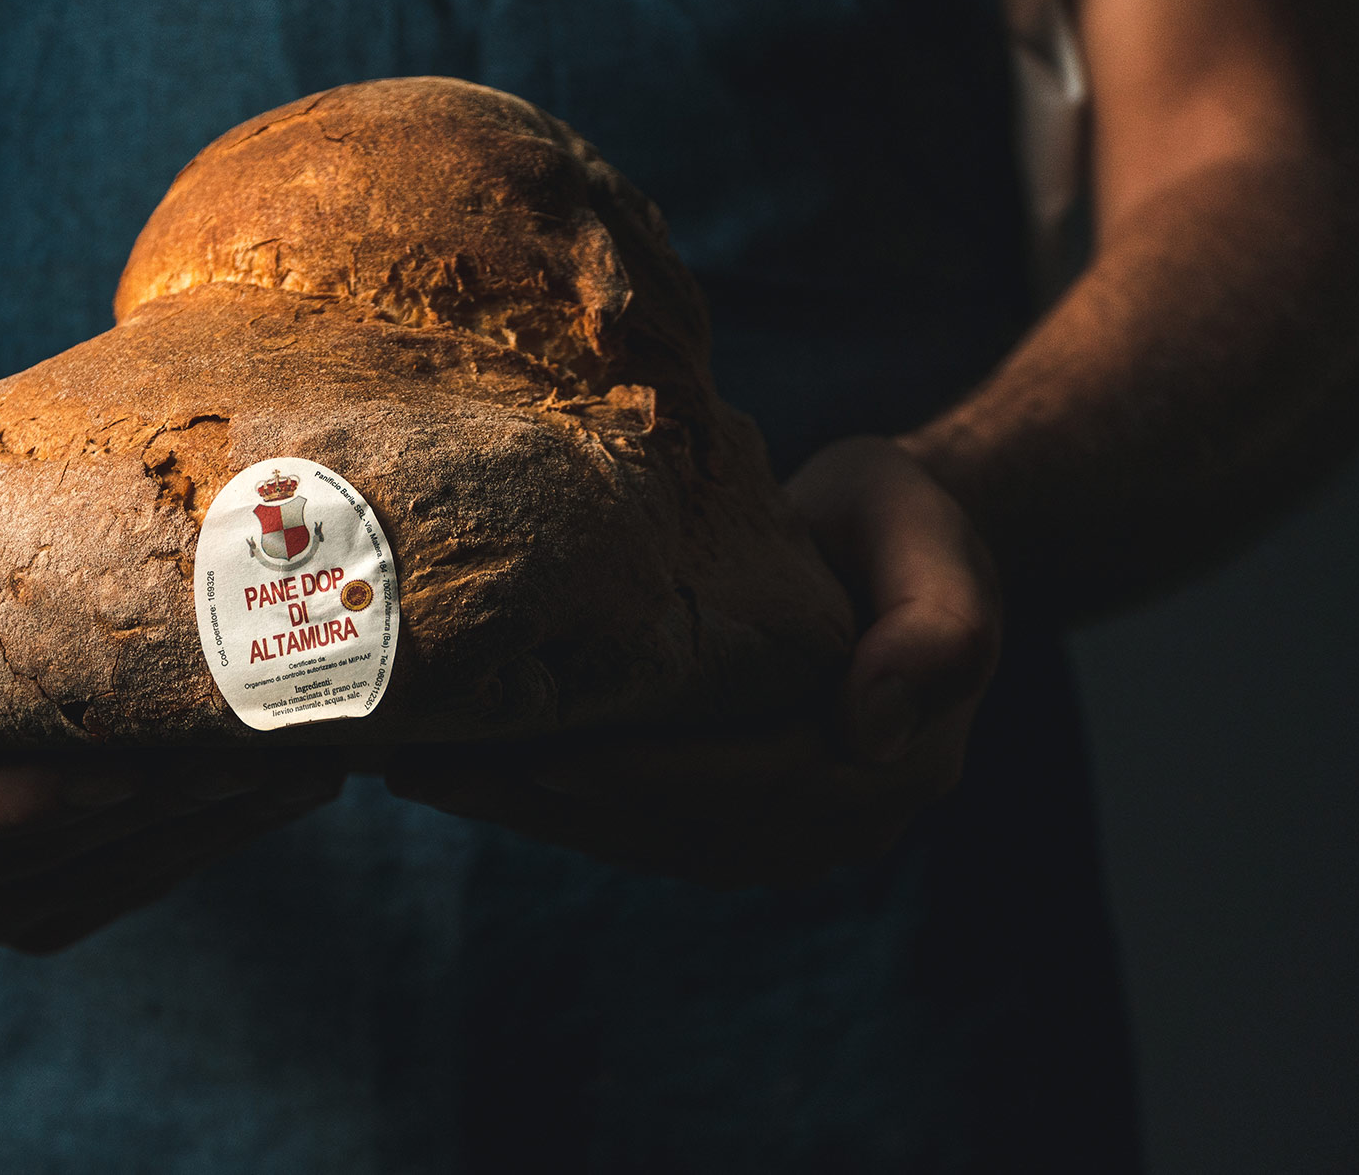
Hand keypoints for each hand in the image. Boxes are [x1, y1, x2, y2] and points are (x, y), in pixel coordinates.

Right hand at [0, 528, 346, 952]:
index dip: (64, 786)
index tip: (158, 737)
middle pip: (61, 853)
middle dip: (171, 800)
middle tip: (267, 730)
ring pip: (122, 874)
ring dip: (223, 820)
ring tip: (307, 744)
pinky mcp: (57, 899)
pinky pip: (149, 882)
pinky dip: (225, 833)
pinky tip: (296, 773)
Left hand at [384, 436, 1000, 887]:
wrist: (886, 548)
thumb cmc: (900, 524)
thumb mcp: (932, 541)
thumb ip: (936, 631)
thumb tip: (871, 732)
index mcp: (890, 769)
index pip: (745, 783)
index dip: (642, 776)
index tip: (543, 763)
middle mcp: (833, 822)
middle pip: (672, 822)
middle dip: (549, 801)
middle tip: (434, 768)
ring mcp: (778, 832)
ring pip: (638, 835)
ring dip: (526, 812)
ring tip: (421, 773)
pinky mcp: (727, 819)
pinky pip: (630, 824)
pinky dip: (544, 804)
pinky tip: (467, 776)